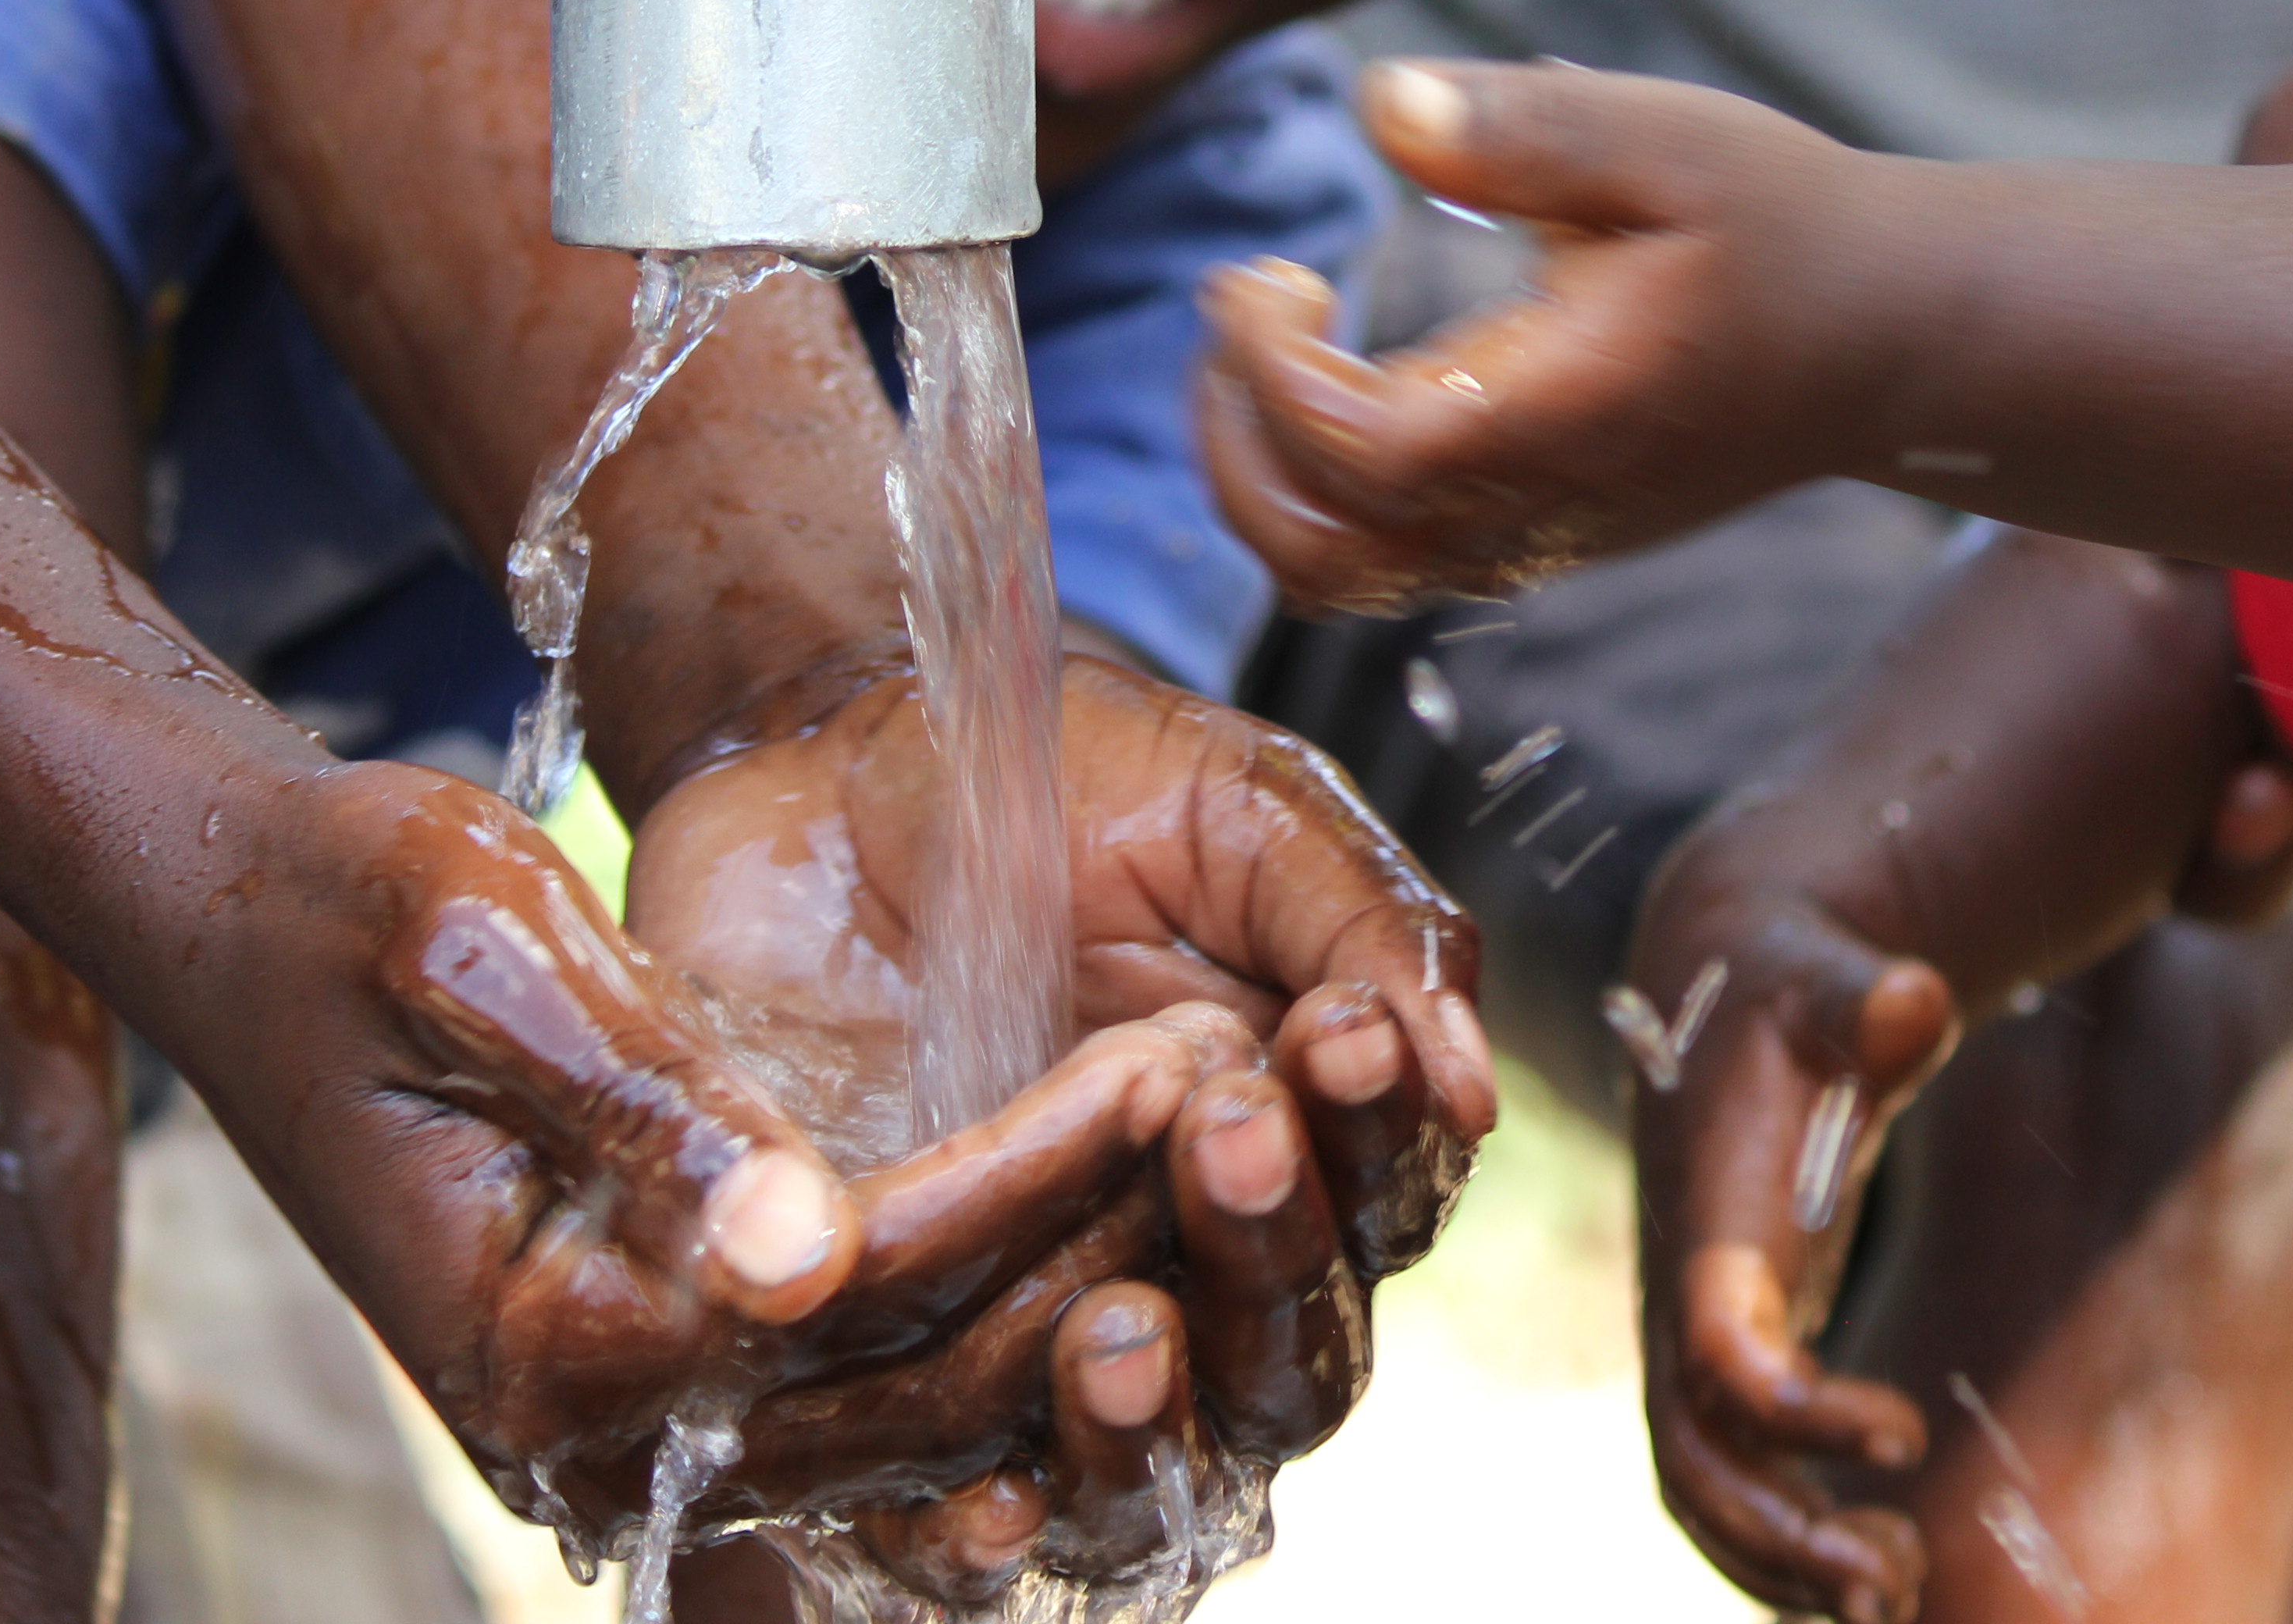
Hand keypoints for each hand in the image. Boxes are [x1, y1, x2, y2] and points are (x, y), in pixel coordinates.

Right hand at [176, 754, 1269, 1553]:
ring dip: (1079, 1285)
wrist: (241, 928)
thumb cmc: (348, 906)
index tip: (1165, 1063)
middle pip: (914, 1382)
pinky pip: (874, 1404)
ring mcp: (629, 1430)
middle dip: (1091, 1235)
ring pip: (921, 1411)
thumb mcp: (479, 949)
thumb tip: (798, 1251)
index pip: (853, 1290)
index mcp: (541, 1337)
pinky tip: (1130, 1246)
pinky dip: (1004, 1334)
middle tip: (1239, 1093)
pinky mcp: (666, 1383)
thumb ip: (645, 1099)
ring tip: (1220, 1145)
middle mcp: (587, 1435)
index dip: (1025, 1182)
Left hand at [614, 655, 1499, 1589]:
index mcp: (1301, 1140)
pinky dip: (981, 1538)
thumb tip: (1468, 1089)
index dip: (1374, 1143)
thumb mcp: (1239, 806)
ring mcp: (1042, 1325)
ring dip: (1150, 1415)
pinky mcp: (892, 1359)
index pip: (1385, 1205)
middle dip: (1271, 1256)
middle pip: (1288, 1361)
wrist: (823, 755)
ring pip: (1153, 1463)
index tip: (1333, 1040)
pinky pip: (952, 1506)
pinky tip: (985, 1506)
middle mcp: (1192, 1263)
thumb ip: (1368, 925)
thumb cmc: (1056, 776)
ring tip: (1117, 1330)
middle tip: (1222, 1131)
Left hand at [1198, 60, 1866, 611]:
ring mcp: (1536, 541)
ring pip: (1343, 580)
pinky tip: (1342, 368)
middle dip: (1233, 440)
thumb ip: (1522, 129)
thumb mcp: (1669, 141)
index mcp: (1563, 417)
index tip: (1260, 271)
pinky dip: (1318, 490)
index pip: (1360, 454)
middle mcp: (1539, 506)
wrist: (1890, 340)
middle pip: (1319, 555)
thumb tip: (1379, 102)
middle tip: (1245, 305)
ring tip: (1271, 343)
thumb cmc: (1783, 229)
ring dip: (1263, 476)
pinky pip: (1388, 563)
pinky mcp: (1537, 540)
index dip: (1271, 375)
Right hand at [1627, 809, 1961, 1622]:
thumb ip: (1864, 997)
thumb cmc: (1794, 984)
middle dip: (1780, 1540)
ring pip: (1705, 1487)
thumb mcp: (1829, 977)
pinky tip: (1884, 1562)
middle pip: (1696, 1457)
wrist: (1729, 982)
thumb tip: (1913, 999)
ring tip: (1899, 1593)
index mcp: (1709, 1218)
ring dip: (1783, 1563)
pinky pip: (1735, 1475)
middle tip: (1897, 1576)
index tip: (1908, 1431)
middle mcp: (1685, 1291)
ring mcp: (1698, 1328)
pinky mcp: (1730, 1345)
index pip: (1724, 1350)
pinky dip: (1789, 1539)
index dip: (1800, 1413)